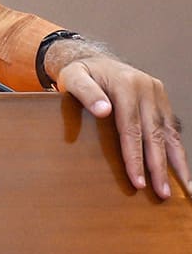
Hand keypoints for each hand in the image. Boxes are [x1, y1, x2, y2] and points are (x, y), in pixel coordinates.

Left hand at [57, 55, 189, 199]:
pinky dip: (178, 149)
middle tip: (162, 194)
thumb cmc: (80, 73)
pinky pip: (172, 127)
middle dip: (159, 167)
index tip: (138, 182)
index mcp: (127, 85)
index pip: (132, 128)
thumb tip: (103, 111)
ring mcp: (158, 94)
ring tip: (186, 188)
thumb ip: (86, 92)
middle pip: (155, 134)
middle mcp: (148, 89)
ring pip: (170, 132)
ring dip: (178, 162)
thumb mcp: (73, 78)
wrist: (93, 59)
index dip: (136, 157)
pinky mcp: (162, 100)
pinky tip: (182, 169)